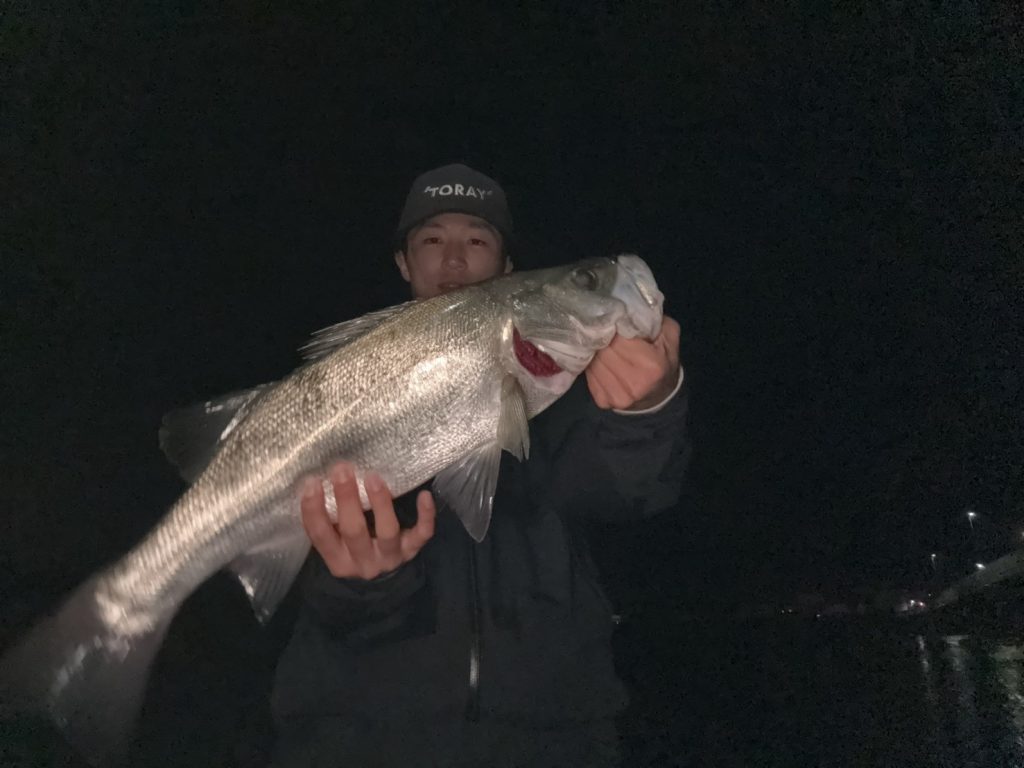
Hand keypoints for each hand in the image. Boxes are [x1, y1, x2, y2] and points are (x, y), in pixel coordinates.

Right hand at [299, 461, 435, 579]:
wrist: (384, 583)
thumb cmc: (354, 549)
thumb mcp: (336, 543)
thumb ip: (328, 521)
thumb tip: (318, 480)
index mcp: (337, 559)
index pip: (321, 535)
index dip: (313, 509)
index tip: (312, 482)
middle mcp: (363, 561)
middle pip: (353, 531)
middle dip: (347, 499)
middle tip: (341, 470)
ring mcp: (390, 556)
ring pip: (387, 531)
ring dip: (380, 503)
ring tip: (373, 478)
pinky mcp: (413, 550)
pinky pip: (422, 534)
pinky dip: (425, 515)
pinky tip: (424, 495)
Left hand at [585, 316, 680, 410]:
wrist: (659, 398)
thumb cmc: (664, 362)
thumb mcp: (668, 336)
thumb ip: (652, 318)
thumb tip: (628, 305)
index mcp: (651, 365)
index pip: (618, 338)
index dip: (614, 327)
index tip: (614, 323)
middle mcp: (633, 383)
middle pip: (603, 350)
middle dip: (603, 339)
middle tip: (607, 333)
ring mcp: (616, 396)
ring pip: (593, 362)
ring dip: (596, 352)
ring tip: (603, 347)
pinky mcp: (602, 401)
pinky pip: (588, 375)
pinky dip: (593, 365)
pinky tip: (602, 362)